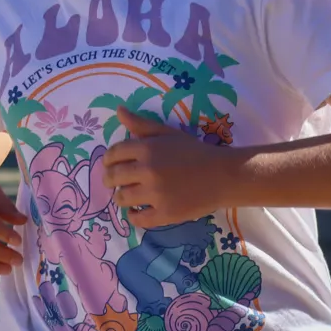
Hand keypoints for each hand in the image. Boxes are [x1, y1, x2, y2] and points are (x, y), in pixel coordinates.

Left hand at [102, 108, 232, 229]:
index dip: (108, 159)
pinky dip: (133, 216)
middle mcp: (148, 170)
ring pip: (121, 198)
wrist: (222, 175)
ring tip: (128, 195)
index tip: (111, 164)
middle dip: (110, 179)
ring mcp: (155, 194)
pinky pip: (137, 219)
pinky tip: (137, 210)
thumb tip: (118, 111)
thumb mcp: (169, 133)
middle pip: (113, 177)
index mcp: (147, 148)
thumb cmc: (195, 151)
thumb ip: (142, 124)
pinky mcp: (164, 214)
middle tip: (115, 181)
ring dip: (121, 197)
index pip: (114, 153)